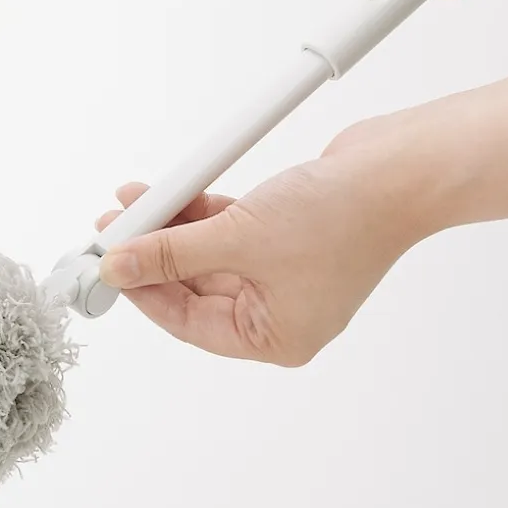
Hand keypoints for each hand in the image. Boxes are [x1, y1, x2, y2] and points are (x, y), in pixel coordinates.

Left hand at [94, 118, 435, 365]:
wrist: (400, 169)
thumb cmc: (342, 218)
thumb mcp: (240, 238)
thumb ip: (172, 253)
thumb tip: (120, 265)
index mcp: (277, 338)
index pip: (190, 322)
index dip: (143, 292)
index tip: (106, 267)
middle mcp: (280, 311)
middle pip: (195, 286)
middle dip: (152, 253)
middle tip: (113, 229)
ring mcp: (285, 272)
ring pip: (209, 254)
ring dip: (171, 226)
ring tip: (132, 201)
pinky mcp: (287, 236)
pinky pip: (230, 230)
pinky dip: (201, 212)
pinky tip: (171, 191)